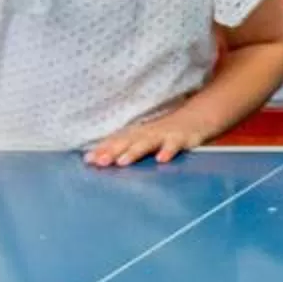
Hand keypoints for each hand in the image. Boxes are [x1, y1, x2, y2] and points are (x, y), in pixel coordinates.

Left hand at [85, 117, 203, 167]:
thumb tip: (95, 159)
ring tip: (123, 162)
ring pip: (147, 143)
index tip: (87, 160)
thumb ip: (123, 149)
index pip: (115, 141)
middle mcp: (146, 133)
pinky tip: (161, 160)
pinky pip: (174, 145)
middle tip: (100, 162)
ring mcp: (163, 135)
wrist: (195, 119)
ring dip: (134, 151)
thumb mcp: (143, 140)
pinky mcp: (180, 139)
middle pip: (127, 142)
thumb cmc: (164, 134)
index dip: (102, 150)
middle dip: (113, 152)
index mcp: (136, 134)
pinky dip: (167, 151)